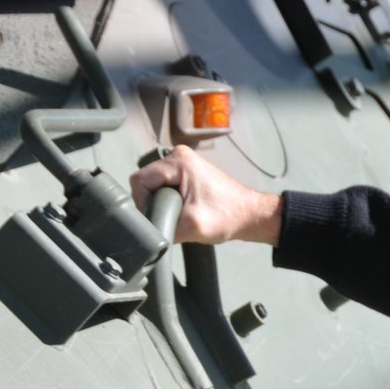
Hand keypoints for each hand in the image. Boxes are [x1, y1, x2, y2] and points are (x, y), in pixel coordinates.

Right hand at [129, 144, 282, 244]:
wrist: (249, 215)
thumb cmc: (228, 216)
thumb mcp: (191, 227)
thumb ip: (164, 227)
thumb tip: (147, 233)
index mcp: (178, 161)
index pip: (140, 181)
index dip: (143, 203)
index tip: (158, 217)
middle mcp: (178, 155)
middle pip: (146, 182)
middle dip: (153, 203)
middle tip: (172, 218)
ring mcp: (183, 162)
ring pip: (154, 186)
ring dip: (162, 203)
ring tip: (180, 214)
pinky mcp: (186, 172)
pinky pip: (164, 186)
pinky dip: (169, 201)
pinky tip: (183, 210)